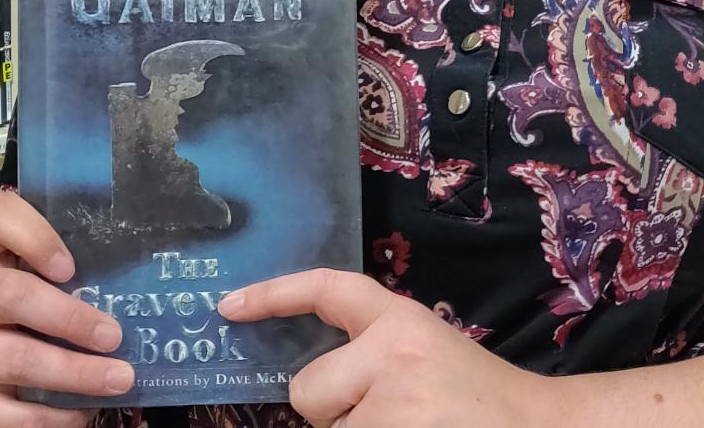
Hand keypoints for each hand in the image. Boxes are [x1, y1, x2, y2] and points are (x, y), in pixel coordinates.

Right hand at [0, 189, 134, 427]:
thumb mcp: (52, 264)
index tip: (70, 265)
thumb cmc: (37, 291)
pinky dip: (49, 418)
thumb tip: (155, 263)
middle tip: (116, 336)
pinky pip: (3, 415)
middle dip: (69, 318)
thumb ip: (85, 254)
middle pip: (11, 295)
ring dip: (74, 373)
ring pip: (15, 358)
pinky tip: (83, 412)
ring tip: (120, 378)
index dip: (32, 237)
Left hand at [218, 268, 556, 427]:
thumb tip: (302, 383)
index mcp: (400, 319)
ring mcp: (390, 409)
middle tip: (390, 415)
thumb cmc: (474, 396)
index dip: (275, 294)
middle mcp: (390, 355)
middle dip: (331, 411)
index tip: (229, 304)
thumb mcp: (424, 352)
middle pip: (306, 391)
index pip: (328, 289)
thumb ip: (371, 354)